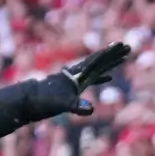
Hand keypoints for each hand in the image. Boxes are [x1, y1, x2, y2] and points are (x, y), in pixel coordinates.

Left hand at [19, 41, 134, 121]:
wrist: (26, 101)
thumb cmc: (42, 102)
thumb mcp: (61, 104)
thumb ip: (76, 106)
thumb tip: (90, 110)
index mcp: (76, 75)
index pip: (97, 61)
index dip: (110, 53)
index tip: (122, 45)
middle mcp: (77, 75)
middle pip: (99, 61)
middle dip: (114, 55)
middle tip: (128, 47)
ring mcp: (75, 80)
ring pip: (97, 68)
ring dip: (110, 64)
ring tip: (122, 59)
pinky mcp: (73, 87)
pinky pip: (91, 80)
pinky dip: (101, 78)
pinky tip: (108, 78)